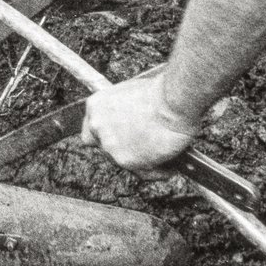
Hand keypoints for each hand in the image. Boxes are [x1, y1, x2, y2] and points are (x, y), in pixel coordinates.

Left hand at [80, 72, 202, 172]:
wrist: (174, 100)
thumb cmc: (162, 92)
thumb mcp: (132, 93)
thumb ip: (124, 111)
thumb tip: (133, 124)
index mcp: (96, 106)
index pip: (91, 130)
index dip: (107, 136)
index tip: (120, 139)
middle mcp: (97, 126)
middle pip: (106, 148)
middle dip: (125, 149)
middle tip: (145, 147)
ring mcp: (109, 145)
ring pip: (124, 163)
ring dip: (142, 161)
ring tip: (163, 157)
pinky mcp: (125, 161)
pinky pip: (143, 172)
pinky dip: (157, 171)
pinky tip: (169, 167)